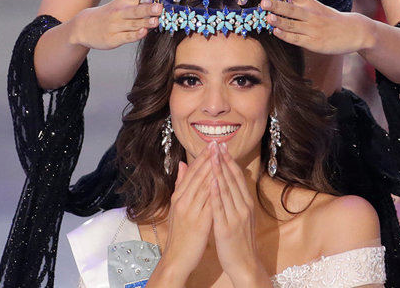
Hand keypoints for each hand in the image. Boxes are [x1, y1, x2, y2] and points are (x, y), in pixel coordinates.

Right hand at [71, 0, 162, 49]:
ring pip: (134, 24)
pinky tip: (144, 32)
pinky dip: (136, 35)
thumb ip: (140, 4)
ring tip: (156, 21)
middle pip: (136, 10)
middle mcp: (121, 12)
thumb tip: (155, 3)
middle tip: (159, 7)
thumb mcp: (122, 5)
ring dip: (145, 23)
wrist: (84, 27)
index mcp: (125, 0)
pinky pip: (127, 37)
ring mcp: (117, 25)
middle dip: (148, 9)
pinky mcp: (114, 38)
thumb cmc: (108, 15)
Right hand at [154, 141, 215, 282]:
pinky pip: (209, 203)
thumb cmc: (179, 233)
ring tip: (222, 155)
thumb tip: (183, 164)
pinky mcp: (199, 222)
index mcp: (178, 196)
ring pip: (204, 186)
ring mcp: (191, 211)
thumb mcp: (177, 207)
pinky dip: (215, 190)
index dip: (202, 156)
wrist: (176, 257)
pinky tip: (222, 181)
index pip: (191, 172)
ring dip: (214, 169)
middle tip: (218, 143)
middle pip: (197, 175)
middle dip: (209, 158)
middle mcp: (183, 201)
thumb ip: (181, 185)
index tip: (211, 144)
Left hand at [209, 143, 269, 285]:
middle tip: (217, 143)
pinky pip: (220, 207)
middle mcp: (243, 207)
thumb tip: (230, 183)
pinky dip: (216, 193)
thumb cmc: (240, 241)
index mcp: (246, 204)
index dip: (229, 161)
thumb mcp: (241, 217)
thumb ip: (236, 200)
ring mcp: (235, 217)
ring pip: (226, 190)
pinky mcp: (226, 227)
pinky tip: (211, 181)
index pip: (237, 177)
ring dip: (219, 171)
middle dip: (224, 160)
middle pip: (232, 179)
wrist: (245, 264)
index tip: (222, 146)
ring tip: (212, 155)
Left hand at [260, 0, 372, 55]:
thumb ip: (299, 5)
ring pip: (291, 25)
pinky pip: (296, 39)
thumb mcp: (317, 8)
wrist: (355, 32)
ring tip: (268, 17)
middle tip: (263, 3)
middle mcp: (310, 14)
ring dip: (279, 21)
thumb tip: (278, 4)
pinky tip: (276, 32)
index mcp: (309, 3)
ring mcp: (311, 29)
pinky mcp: (312, 42)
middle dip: (276, 5)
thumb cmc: (331, 20)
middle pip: (290, 9)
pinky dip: (285, 35)